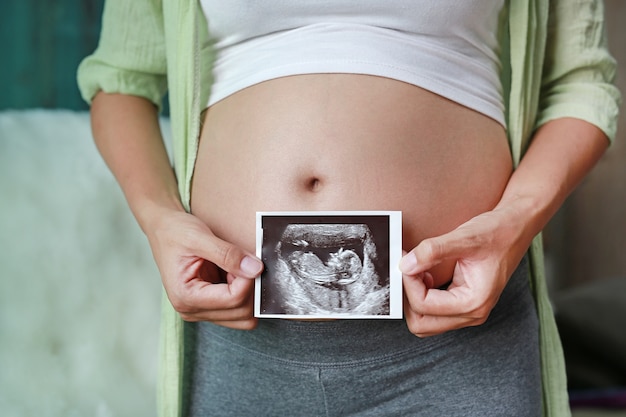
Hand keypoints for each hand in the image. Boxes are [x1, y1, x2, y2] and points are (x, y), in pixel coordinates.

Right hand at [145, 208, 263, 329]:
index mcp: (186, 296)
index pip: (234, 299)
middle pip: (242, 313)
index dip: (248, 280)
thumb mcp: (200, 238)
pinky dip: (244, 292)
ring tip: (236, 268)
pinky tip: (234, 273)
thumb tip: (256, 269)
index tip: (249, 260)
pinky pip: (238, 309)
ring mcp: (201, 310)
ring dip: (248, 292)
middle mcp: (192, 310)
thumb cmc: (175, 232)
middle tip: (244, 263)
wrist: (163, 230)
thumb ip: (229, 255)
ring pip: (243, 316)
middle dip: (250, 288)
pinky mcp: (209, 305)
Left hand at [399, 207, 528, 336]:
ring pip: (426, 321)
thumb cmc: (497, 233)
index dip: (408, 282)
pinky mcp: (463, 303)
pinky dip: (422, 297)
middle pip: (422, 324)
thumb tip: (405, 265)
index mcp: (474, 302)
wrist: (515, 228)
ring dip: (414, 298)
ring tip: (417, 271)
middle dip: (408, 297)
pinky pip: (433, 312)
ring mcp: (468, 311)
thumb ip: (432, 251)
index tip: (406, 259)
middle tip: (408, 269)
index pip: (424, 305)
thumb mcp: (463, 238)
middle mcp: (473, 313)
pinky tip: (424, 275)